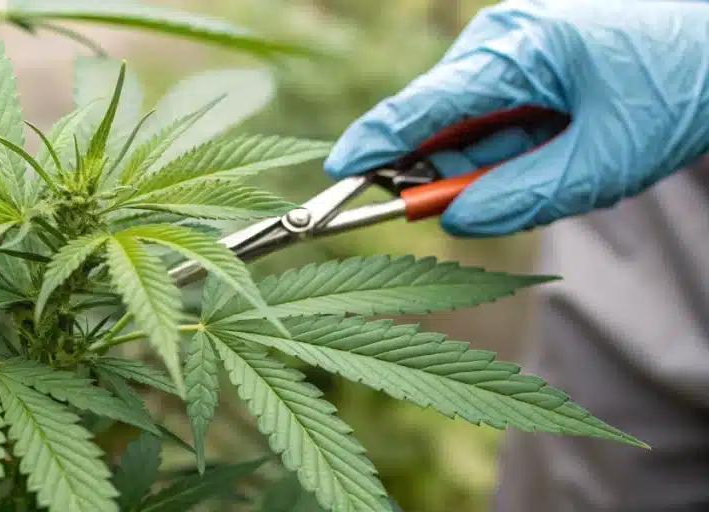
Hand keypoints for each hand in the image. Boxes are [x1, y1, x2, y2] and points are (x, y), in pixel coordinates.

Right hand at [324, 0, 708, 236]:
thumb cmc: (684, 84)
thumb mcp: (608, 159)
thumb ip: (523, 196)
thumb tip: (454, 221)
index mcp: (518, 47)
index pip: (425, 104)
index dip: (377, 143)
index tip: (338, 173)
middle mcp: (504, 37)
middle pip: (442, 118)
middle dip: (454, 168)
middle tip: (480, 201)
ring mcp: (515, 45)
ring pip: (472, 122)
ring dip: (498, 160)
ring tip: (564, 160)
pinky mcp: (529, 59)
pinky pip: (498, 114)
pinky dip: (516, 145)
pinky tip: (562, 145)